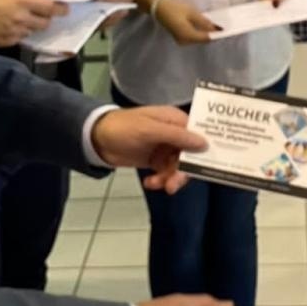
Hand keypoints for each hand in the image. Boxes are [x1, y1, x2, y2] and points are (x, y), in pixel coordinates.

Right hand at [0, 0, 66, 47]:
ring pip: (33, 32)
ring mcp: (15, 32)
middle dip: (44, 18)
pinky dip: (19, 33)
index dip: (60, 10)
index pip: (51, 8)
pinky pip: (21, 39)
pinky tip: (10, 26)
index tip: (64, 10)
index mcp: (24, 1)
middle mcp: (22, 18)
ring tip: (19, 19)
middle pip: (45, 23)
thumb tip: (47, 0)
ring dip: (31, 26)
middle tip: (38, 14)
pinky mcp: (8, 42)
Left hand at [91, 107, 207, 194]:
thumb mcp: (149, 129)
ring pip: (179, 167)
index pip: (198, 134)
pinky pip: (166, 173)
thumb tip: (204, 143)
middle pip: (190, 155)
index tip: (209, 167)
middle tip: (173, 185)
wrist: (97, 139)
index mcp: (175, 120)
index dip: (205, 150)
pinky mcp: (156, 160)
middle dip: (183, 171)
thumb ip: (176, 136)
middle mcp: (174, 134)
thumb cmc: (123, 127)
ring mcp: (165, 148)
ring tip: (156, 184)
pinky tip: (150, 183)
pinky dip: (160, 180)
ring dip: (169, 178)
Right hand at [153, 0, 221, 45]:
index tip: (225, 29)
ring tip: (214, 24)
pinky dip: (199, 32)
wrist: (158, 8)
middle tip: (221, 25)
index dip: (216, 34)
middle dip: (211, 33)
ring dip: (205, 33)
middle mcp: (185, 41)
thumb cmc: (174, 8)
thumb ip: (204, 22)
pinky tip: (203, 25)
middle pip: (202, 40)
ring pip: (198, 39)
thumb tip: (216, 29)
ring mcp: (181, 41)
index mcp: (187, 35)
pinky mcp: (180, 38)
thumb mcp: (191, 12)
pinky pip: (193, 37)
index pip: (206, 38)